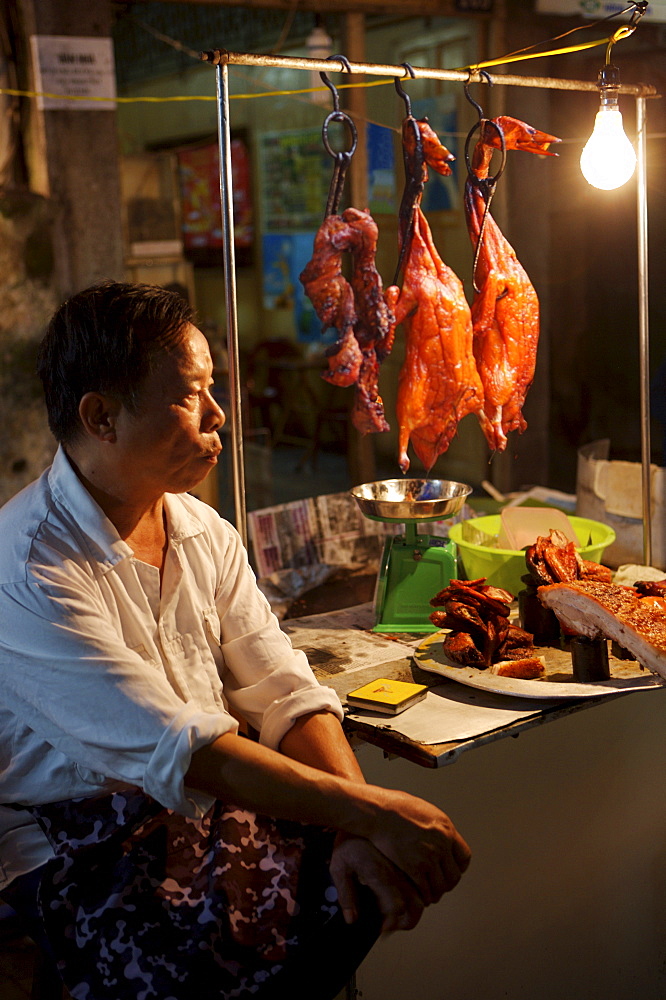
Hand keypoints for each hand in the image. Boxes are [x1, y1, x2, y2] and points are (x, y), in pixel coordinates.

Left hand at [329, 833, 424, 932]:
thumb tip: (351, 920)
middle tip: (397, 922)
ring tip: (404, 907)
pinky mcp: (417, 851)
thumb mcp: (339, 866)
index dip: (394, 923)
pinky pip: (431, 873)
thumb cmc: (349, 838)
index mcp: (381, 875)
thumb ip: (346, 894)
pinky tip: (416, 886)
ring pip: (427, 892)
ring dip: (418, 904)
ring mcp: (411, 860)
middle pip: (417, 906)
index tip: (384, 927)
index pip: (398, 909)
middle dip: (409, 919)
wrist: (362, 808)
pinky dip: (428, 884)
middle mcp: (399, 870)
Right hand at [363, 787, 470, 905]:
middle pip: (454, 876)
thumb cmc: (394, 807)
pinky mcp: (413, 867)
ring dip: (434, 893)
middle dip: (445, 884)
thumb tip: (439, 836)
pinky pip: (425, 890)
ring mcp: (428, 856)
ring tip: (427, 894)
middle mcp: (441, 844)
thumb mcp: (423, 811)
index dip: (457, 867)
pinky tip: (417, 895)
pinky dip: (423, 896)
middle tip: (437, 886)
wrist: (377, 811)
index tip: (447, 870)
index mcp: (445, 828)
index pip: (464, 857)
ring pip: (440, 886)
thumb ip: (435, 827)